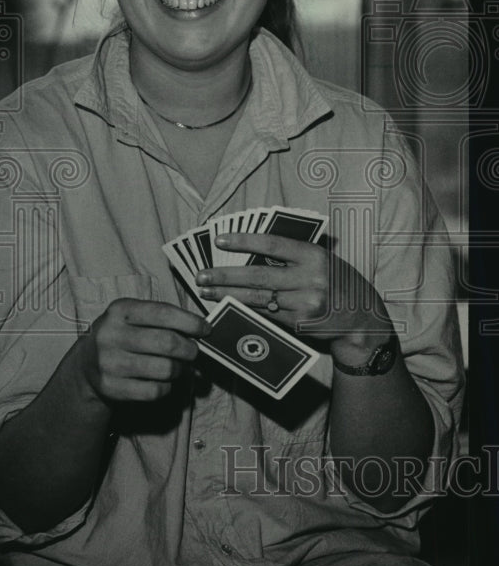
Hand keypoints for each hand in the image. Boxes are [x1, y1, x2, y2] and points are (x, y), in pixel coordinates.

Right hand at [76, 299, 206, 402]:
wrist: (86, 364)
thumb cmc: (122, 336)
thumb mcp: (134, 317)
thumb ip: (163, 320)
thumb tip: (201, 331)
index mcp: (120, 310)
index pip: (163, 313)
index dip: (190, 322)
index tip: (206, 329)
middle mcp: (111, 334)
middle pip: (167, 343)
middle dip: (189, 349)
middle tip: (193, 352)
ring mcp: (109, 362)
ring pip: (164, 369)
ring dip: (180, 369)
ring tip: (178, 367)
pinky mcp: (111, 387)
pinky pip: (154, 391)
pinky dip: (166, 387)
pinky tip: (163, 381)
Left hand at [195, 233, 392, 363]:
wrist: (362, 319)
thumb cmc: (337, 283)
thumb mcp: (322, 261)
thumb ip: (293, 255)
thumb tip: (250, 251)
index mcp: (314, 256)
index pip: (272, 244)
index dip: (244, 241)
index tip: (220, 240)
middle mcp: (310, 279)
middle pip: (258, 276)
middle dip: (226, 276)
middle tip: (201, 275)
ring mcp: (305, 304)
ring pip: (258, 299)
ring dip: (228, 295)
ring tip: (207, 291)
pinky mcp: (300, 325)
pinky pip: (266, 315)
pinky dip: (244, 310)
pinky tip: (227, 306)